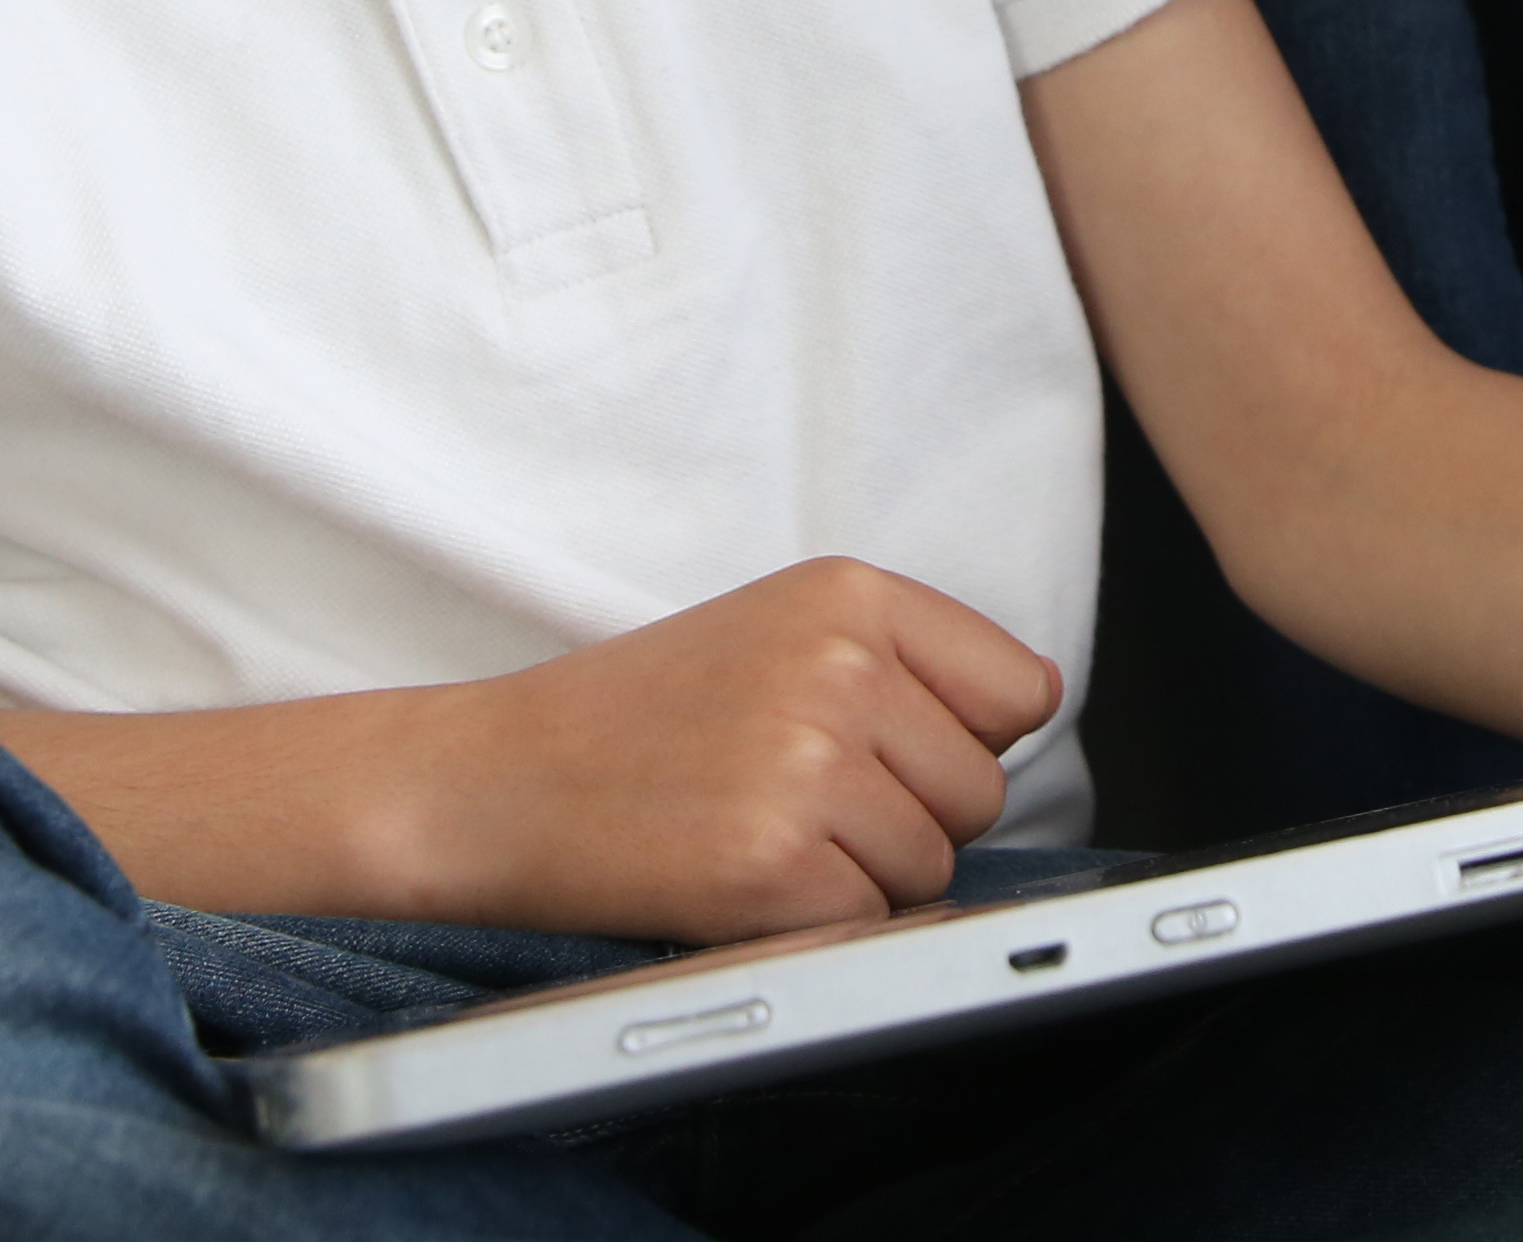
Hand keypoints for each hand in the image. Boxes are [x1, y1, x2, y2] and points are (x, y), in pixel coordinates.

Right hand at [358, 557, 1060, 943]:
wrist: (492, 781)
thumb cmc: (633, 718)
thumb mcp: (774, 632)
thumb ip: (900, 660)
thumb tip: (1029, 713)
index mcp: (850, 594)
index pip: (1019, 690)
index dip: (965, 740)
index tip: (895, 753)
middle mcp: (840, 667)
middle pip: (982, 790)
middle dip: (910, 817)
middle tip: (797, 802)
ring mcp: (808, 763)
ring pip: (934, 865)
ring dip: (862, 878)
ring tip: (759, 833)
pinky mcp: (773, 862)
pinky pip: (872, 924)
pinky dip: (817, 928)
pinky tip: (739, 881)